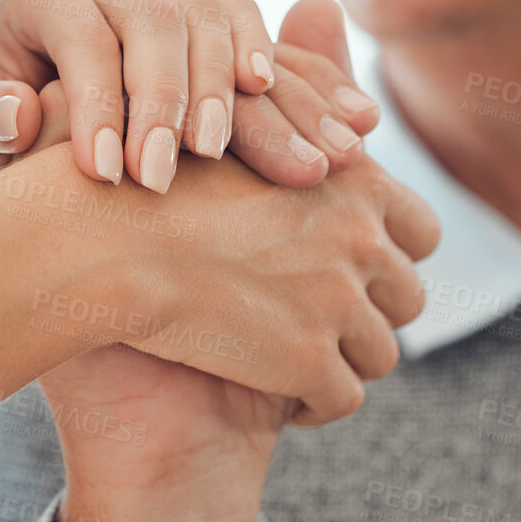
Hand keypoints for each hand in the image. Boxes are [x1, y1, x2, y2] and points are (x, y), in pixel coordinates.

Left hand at [18, 0, 381, 187]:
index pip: (84, 35)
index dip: (100, 103)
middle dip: (176, 100)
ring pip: (226, 22)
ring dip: (255, 95)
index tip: (110, 177)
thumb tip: (14, 115)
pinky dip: (310, 82)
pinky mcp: (220, 23)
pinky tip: (346, 126)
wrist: (37, 105)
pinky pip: (271, 39)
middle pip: (162, 20)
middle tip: (181, 173)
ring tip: (280, 163)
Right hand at [43, 146, 434, 521]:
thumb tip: (332, 117)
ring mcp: (338, 304)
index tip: (348, 269)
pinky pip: (344, 399)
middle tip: (318, 321)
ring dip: (344, 360)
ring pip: (381, 353)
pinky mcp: (308, 363)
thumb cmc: (145, 177)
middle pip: (407, 296)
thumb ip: (291, 131)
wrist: (100, 239)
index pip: (421, 230)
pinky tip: (274, 395)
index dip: (389, 254)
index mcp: (352, 180)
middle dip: (369, 312)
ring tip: (295, 361)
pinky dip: (314, 404)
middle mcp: (361, 239)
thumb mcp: (231, 132)